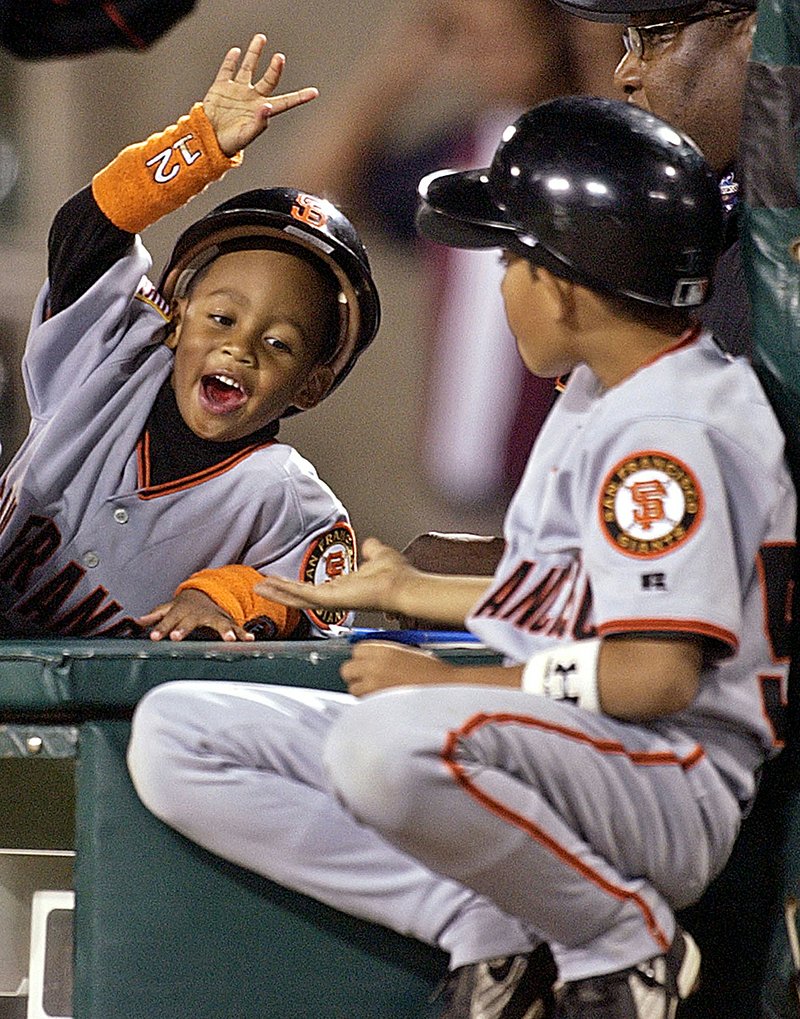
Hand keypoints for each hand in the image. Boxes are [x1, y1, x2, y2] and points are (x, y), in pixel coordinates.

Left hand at [138, 588, 254, 641]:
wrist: (204, 594)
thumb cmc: (184, 606)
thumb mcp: (168, 608)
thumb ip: (155, 616)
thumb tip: (138, 621)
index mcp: (181, 611)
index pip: (168, 620)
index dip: (161, 628)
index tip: (155, 637)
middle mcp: (197, 613)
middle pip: (191, 621)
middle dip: (185, 628)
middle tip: (178, 637)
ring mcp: (214, 616)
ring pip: (219, 623)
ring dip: (224, 631)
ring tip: (229, 639)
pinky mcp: (227, 621)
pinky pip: (236, 627)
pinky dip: (243, 633)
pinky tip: (249, 639)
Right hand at [203, 34, 317, 156]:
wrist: (208, 139)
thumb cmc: (230, 143)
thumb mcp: (246, 136)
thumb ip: (259, 122)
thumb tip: (267, 106)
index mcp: (263, 110)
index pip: (286, 102)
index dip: (300, 97)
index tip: (314, 92)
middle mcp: (253, 97)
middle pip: (268, 79)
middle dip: (275, 69)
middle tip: (280, 57)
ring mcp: (238, 90)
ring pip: (249, 67)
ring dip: (255, 53)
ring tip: (261, 38)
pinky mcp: (221, 87)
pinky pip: (227, 70)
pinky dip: (231, 60)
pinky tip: (236, 51)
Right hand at [256, 537, 417, 615]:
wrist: (404, 586)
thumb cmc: (397, 576)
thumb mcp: (379, 555)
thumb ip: (372, 550)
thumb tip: (370, 542)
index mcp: (343, 588)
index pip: (313, 588)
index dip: (295, 584)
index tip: (280, 579)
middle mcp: (334, 596)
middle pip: (299, 595)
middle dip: (279, 589)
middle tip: (260, 585)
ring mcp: (331, 600)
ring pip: (297, 598)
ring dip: (277, 591)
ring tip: (258, 586)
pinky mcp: (330, 600)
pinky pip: (302, 596)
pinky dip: (285, 591)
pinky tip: (271, 586)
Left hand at [341, 640, 455, 696]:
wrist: (447, 689)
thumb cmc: (434, 673)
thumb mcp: (408, 653)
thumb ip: (386, 655)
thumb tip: (372, 660)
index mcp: (384, 650)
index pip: (356, 650)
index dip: (361, 657)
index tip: (366, 662)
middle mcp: (375, 666)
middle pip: (347, 669)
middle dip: (354, 675)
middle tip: (367, 679)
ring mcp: (375, 686)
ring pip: (352, 689)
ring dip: (361, 691)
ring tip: (377, 693)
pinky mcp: (378, 704)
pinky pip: (364, 704)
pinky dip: (369, 704)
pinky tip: (383, 702)